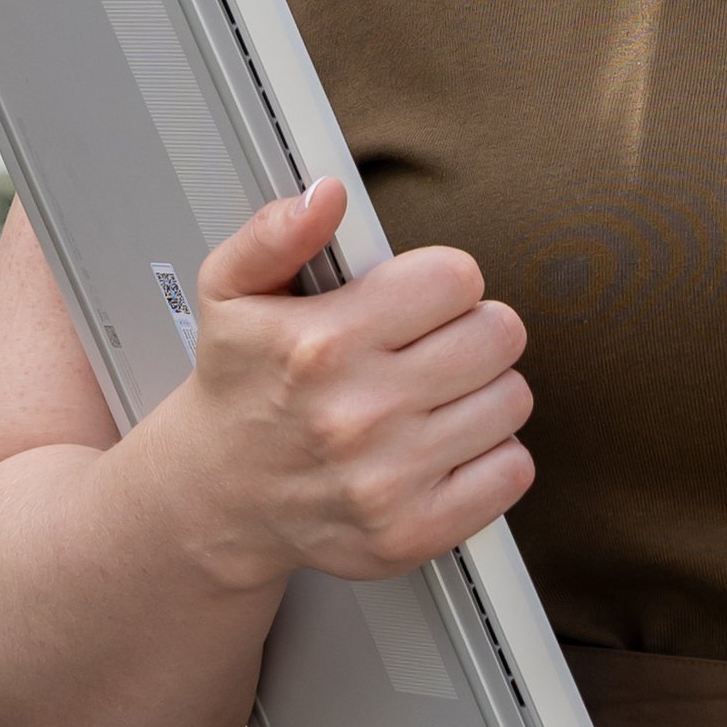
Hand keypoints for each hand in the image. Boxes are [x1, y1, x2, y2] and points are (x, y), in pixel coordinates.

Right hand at [158, 177, 533, 589]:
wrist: (215, 497)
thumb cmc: (240, 387)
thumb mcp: (231, 292)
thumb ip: (275, 232)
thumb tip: (325, 194)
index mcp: (323, 344)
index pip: (456, 278)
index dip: (442, 281)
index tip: (418, 299)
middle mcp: (358, 414)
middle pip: (498, 335)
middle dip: (472, 330)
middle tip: (434, 345)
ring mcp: (388, 479)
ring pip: (512, 399)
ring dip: (483, 392)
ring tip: (436, 396)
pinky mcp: (413, 531)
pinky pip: (511, 470)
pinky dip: (490, 456)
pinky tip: (445, 445)